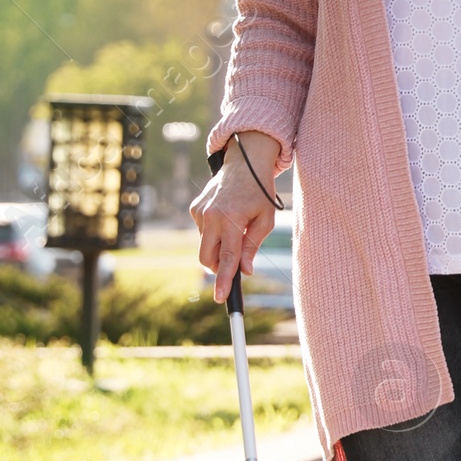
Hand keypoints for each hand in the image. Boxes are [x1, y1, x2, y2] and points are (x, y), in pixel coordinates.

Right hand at [190, 132, 281, 302]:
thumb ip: (252, 246)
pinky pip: (202, 231)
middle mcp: (211, 217)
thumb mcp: (265, 219)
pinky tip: (226, 217)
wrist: (245, 162)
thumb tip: (245, 271)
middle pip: (207, 258)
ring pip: (205, 245)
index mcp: (231, 220)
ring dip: (218, 246)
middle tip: (234, 262)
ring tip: (235, 227)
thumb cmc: (260, 192)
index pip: (226, 257)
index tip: (220, 298)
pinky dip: (214, 232)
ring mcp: (200, 212)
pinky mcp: (195, 208)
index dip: (223, 280)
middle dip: (218, 267)